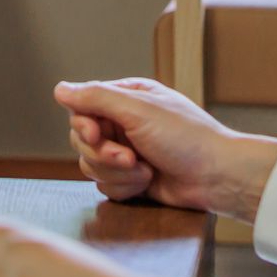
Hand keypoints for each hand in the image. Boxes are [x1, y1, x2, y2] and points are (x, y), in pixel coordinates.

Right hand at [54, 78, 276, 223]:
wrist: (217, 177)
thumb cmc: (186, 137)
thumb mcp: (138, 109)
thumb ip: (95, 97)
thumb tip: (59, 89)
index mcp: (126, 98)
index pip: (82, 108)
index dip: (83, 125)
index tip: (95, 134)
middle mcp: (123, 124)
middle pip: (82, 140)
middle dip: (103, 154)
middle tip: (129, 157)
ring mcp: (127, 153)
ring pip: (91, 165)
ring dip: (117, 172)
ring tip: (145, 170)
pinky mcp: (131, 179)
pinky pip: (106, 186)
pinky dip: (125, 187)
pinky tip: (147, 182)